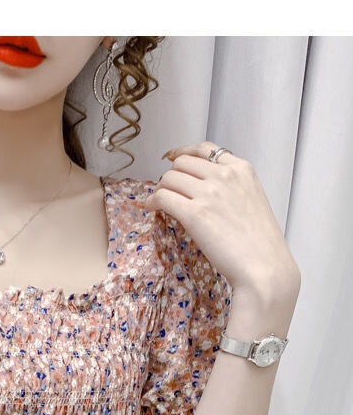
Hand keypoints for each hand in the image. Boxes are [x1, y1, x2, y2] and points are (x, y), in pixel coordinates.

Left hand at [144, 141, 301, 305]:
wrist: (263, 265)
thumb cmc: (259, 243)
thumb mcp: (252, 200)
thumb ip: (231, 187)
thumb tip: (204, 190)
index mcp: (242, 169)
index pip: (205, 149)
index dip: (183, 152)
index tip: (172, 157)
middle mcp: (225, 175)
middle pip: (182, 163)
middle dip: (170, 175)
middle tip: (167, 191)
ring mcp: (209, 193)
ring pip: (169, 178)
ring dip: (160, 189)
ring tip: (159, 202)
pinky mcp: (195, 213)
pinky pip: (163, 197)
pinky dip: (152, 201)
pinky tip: (151, 208)